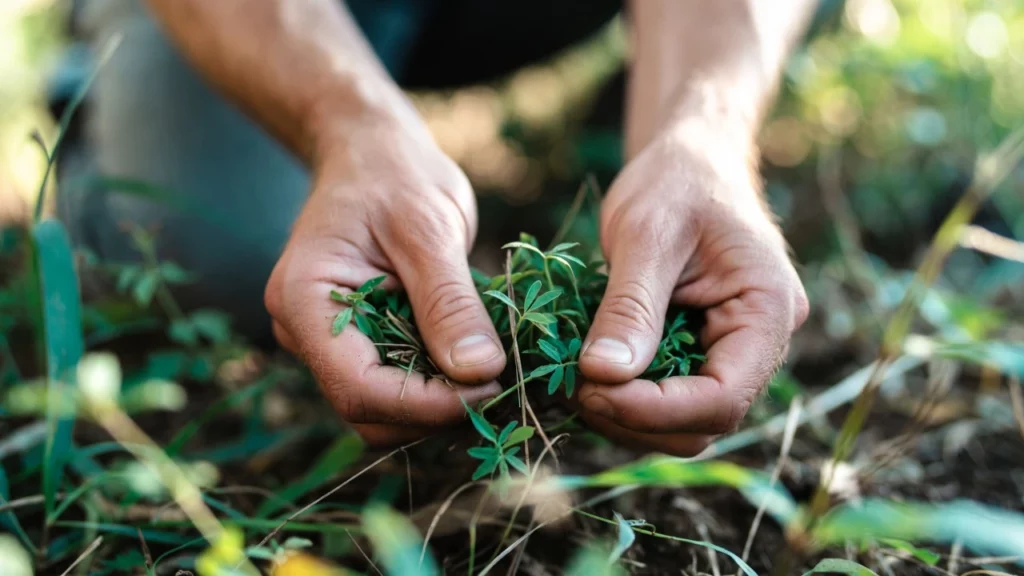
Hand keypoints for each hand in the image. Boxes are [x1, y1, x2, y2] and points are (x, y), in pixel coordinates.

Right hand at [265, 119, 504, 445]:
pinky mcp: (357, 344)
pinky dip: (436, 387)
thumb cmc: (395, 175)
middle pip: (368, 409)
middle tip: (502, 386)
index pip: (359, 387)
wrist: (372, 152)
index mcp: (304, 299)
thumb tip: (480, 373)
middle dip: (436, 411)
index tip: (492, 387)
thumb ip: (449, 302)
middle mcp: (304, 332)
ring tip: (493, 373)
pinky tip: (474, 364)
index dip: (427, 404)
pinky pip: (395, 386)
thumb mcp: (429, 229)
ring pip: (383, 409)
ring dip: (439, 405)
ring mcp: (327, 343)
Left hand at [576, 126, 808, 455]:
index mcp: (768, 310)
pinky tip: (585, 372)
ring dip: (624, 413)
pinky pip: (667, 394)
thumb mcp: (646, 234)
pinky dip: (624, 394)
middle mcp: (760, 343)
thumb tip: (602, 376)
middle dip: (634, 416)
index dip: (656, 410)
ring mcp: (731, 351)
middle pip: (703, 422)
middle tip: (572, 386)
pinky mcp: (701, 352)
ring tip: (571, 379)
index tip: (592, 389)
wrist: (688, 160)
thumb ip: (630, 306)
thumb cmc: (675, 181)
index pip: (723, 398)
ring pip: (682, 421)